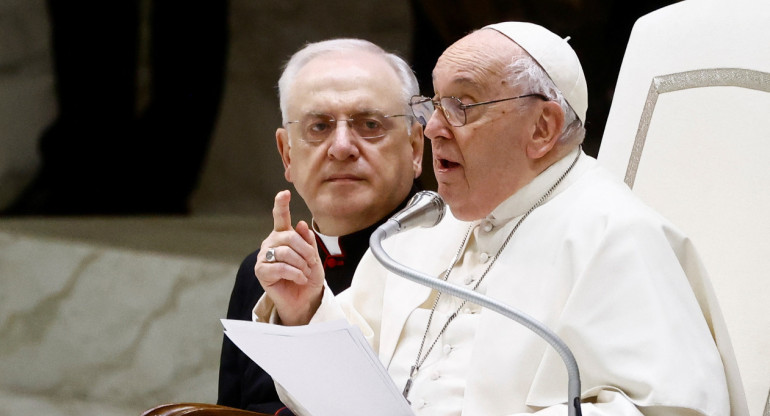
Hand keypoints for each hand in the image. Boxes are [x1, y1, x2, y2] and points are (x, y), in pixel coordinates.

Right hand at [255, 190, 324, 325]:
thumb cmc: (308, 276)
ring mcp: (264, 256)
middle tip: (312, 263)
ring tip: (305, 273)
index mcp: (283, 235)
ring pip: (286, 252)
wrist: (305, 299)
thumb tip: (301, 224)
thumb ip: (308, 240)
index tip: (284, 193)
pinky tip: (299, 279)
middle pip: (289, 237)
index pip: (280, 217)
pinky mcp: (261, 271)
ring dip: (301, 264)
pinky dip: (295, 274)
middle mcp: (272, 243)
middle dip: (306, 251)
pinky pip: (281, 267)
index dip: (281, 204)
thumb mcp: (314, 256)